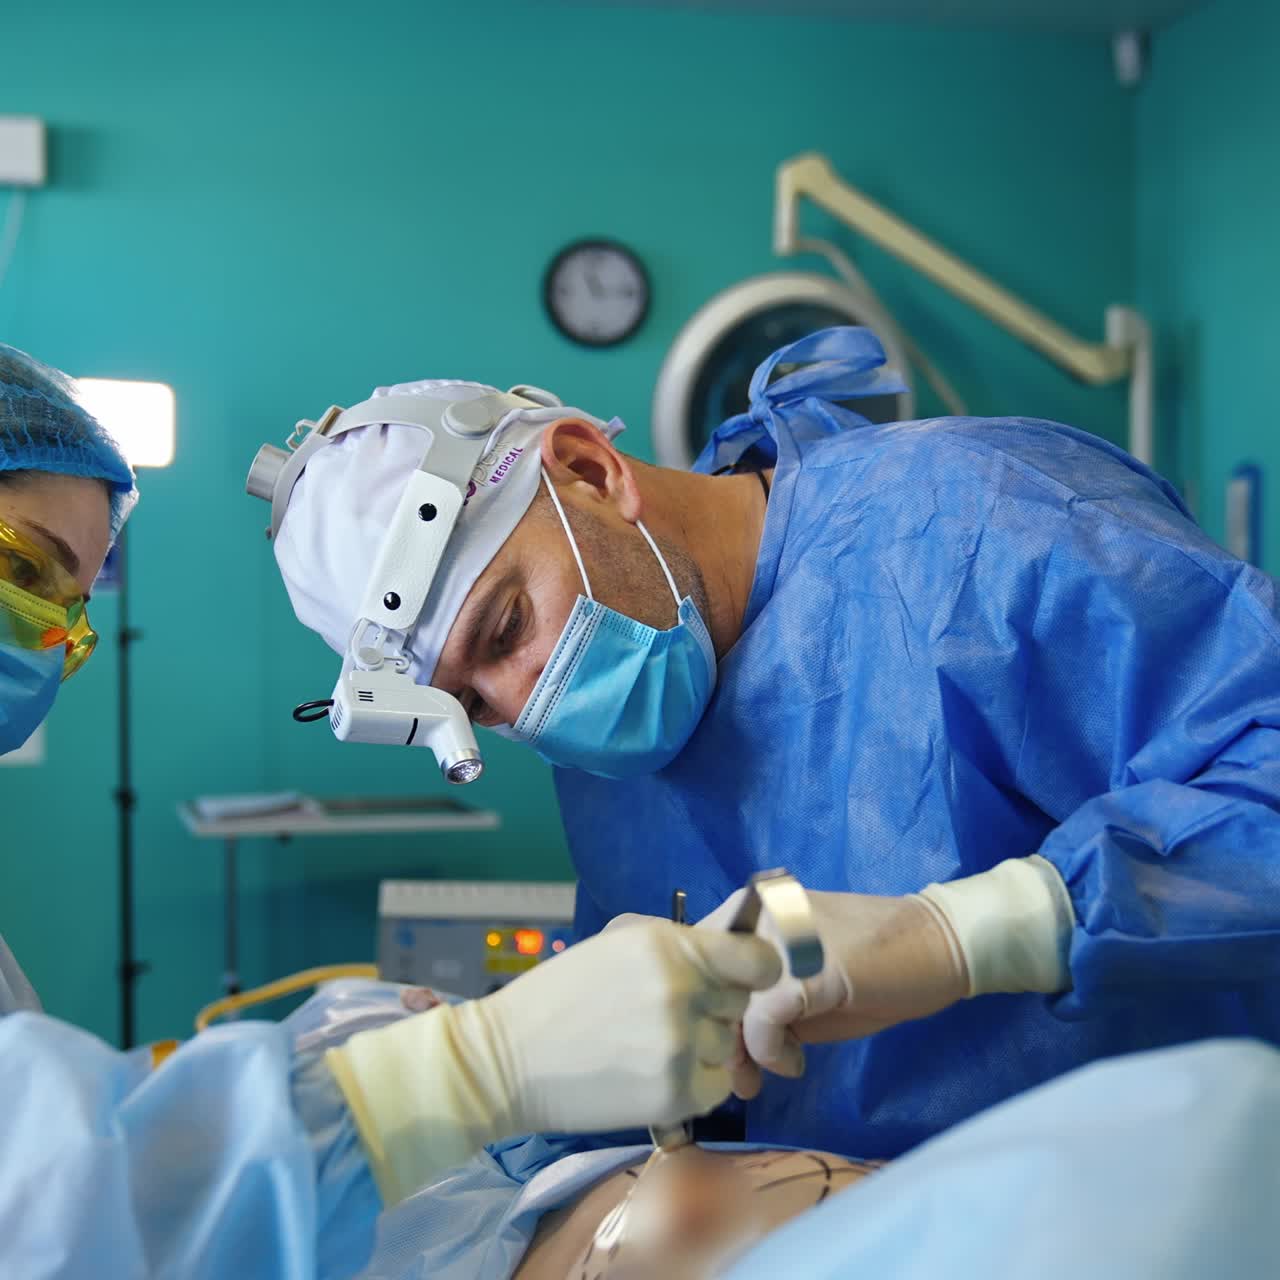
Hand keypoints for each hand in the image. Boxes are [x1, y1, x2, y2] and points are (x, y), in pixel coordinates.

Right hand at [479, 919, 780, 1134]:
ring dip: (703, 1047)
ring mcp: (682, 1046)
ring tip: (652, 1046)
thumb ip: (680, 944)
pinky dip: (696, 1083)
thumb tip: (733, 951)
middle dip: (715, 1008)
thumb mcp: (620, 943)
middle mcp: (683, 991)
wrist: (510, 1059)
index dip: (754, 971)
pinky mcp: (676, 1094)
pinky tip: (656, 1073)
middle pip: (741, 1004)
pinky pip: (718, 1086)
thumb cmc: (563, 994)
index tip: (740, 980)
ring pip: (729, 1046)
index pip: (759, 960)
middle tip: (669, 1016)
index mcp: (670, 945)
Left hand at [701, 889, 967, 1095]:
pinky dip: (771, 1052)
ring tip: (775, 1069)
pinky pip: (765, 1020)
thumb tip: (721, 1050)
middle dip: (719, 1038)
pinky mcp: (809, 968)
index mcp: (750, 908)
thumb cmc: (870, 967)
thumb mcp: (798, 981)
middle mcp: (757, 913)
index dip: (705, 1010)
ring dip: (745, 1052)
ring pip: (731, 1006)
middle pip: (706, 985)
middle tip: (743, 1074)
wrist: (937, 945)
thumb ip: (755, 1003)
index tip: (726, 1048)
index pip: (697, 962)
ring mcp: (781, 937)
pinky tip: (795, 1061)